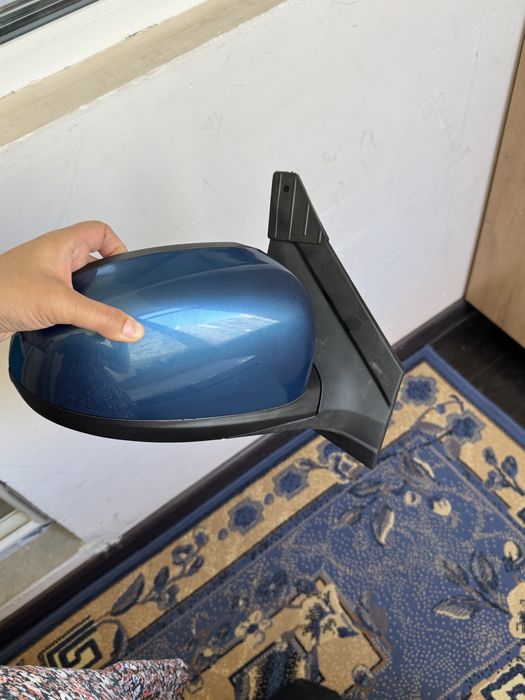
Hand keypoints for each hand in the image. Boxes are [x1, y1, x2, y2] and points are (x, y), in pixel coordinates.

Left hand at [0, 221, 143, 342]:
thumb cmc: (2, 292)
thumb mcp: (61, 304)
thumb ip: (100, 317)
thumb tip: (132, 328)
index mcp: (61, 246)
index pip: (100, 232)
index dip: (117, 246)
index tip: (126, 269)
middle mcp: (54, 260)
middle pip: (93, 262)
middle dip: (107, 281)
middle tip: (118, 298)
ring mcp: (45, 280)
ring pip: (80, 286)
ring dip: (91, 302)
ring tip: (101, 317)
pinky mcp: (38, 300)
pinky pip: (66, 304)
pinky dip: (76, 315)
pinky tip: (80, 330)